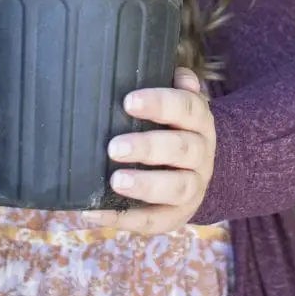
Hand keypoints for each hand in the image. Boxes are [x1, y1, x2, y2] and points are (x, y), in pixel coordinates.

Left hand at [83, 67, 215, 233]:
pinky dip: (123, 218)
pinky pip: (154, 221)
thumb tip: (180, 75)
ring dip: (146, 185)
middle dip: (149, 147)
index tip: (129, 102)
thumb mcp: (176, 106)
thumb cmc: (171, 128)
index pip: (188, 108)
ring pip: (178, 187)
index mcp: (199, 122)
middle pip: (184, 149)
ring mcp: (193, 188)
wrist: (195, 170)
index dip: (161, 103)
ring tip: (115, 181)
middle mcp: (202, 154)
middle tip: (114, 147)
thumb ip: (175, 89)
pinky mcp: (176, 215)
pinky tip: (93, 212)